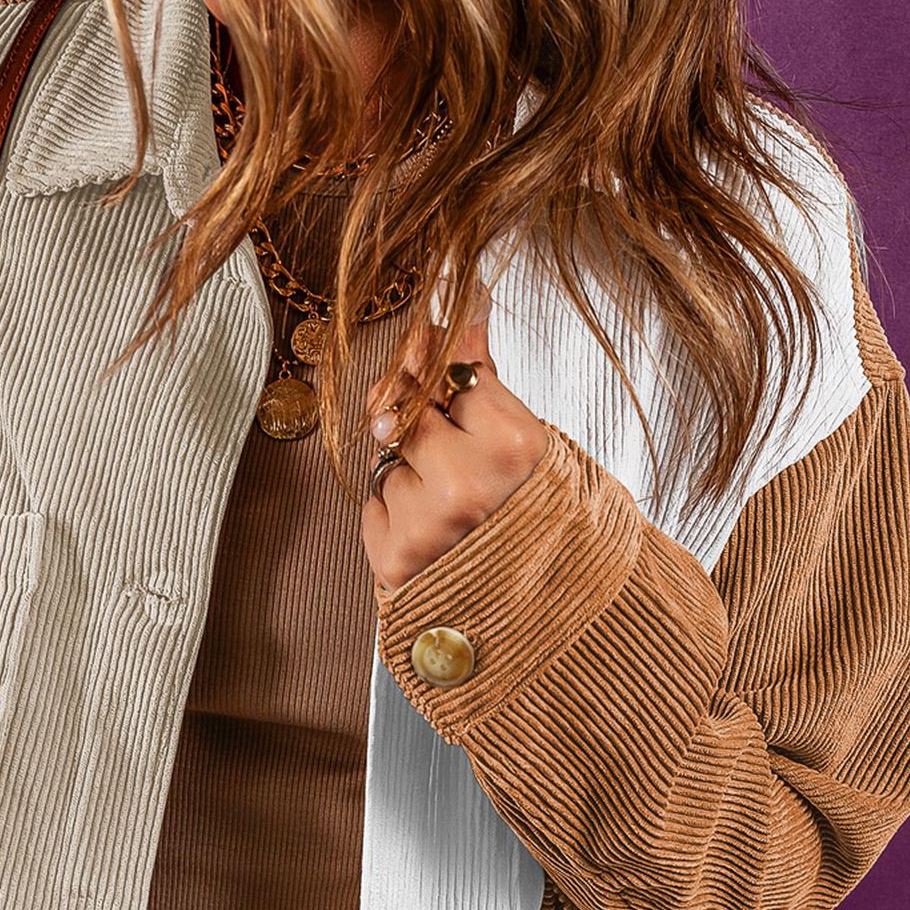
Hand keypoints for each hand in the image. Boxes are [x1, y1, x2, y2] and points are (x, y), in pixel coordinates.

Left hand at [361, 304, 548, 597]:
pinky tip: (432, 532)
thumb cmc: (533, 515)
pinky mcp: (396, 559)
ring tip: (453, 509)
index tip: (425, 346)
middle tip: (454, 454)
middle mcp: (467, 483)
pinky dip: (396, 515)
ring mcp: (427, 524)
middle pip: (408, 413)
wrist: (535, 610)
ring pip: (388, 461)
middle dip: (423, 426)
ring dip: (411, 477)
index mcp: (511, 445)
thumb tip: (469, 300)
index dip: (434, 364)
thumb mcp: (524, 440)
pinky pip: (374, 505)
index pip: (446, 373)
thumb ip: (484, 375)